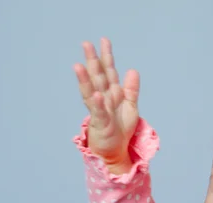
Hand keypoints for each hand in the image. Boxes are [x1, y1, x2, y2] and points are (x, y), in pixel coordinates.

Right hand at [73, 37, 139, 171]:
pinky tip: (97, 95)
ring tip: (79, 66)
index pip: (108, 72)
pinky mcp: (101, 124)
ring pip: (91, 92)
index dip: (107, 57)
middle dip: (92, 62)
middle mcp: (103, 99)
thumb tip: (133, 70)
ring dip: (85, 80)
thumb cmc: (120, 130)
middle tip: (86, 44)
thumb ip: (131, 89)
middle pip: (97, 77)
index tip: (104, 40)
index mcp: (112, 94)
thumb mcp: (131, 107)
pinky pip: (99, 112)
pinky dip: (98, 104)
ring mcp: (100, 110)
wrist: (115, 151)